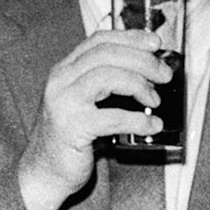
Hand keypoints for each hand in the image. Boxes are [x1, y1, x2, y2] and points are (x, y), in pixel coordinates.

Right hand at [16, 30, 173, 209]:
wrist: (45, 171)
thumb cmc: (72, 137)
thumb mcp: (85, 102)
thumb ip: (107, 83)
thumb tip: (149, 71)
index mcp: (65, 69)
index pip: (99, 40)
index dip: (130, 38)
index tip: (155, 43)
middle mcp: (61, 80)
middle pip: (107, 54)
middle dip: (142, 61)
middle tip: (164, 75)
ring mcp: (64, 103)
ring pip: (107, 76)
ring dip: (139, 85)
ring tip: (155, 101)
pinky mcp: (72, 128)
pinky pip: (113, 117)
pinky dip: (138, 120)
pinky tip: (152, 126)